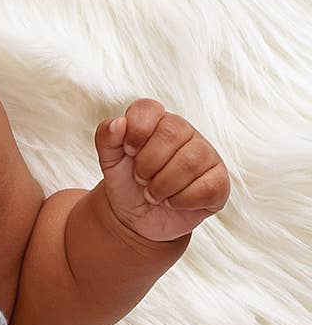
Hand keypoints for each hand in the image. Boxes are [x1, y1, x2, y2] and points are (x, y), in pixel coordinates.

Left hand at [95, 99, 229, 241]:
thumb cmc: (126, 181)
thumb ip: (106, 137)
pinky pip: (207, 187)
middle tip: (140, 179)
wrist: (135, 216)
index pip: (149, 108)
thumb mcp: (109, 160)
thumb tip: (118, 123)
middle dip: (147, 163)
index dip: (136, 131)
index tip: (128, 151)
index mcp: (158, 121)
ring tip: (153, 194)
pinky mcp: (218, 182)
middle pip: (171, 133)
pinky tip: (171, 202)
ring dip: (162, 185)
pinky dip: (181, 200)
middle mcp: (186, 133)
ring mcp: (206, 156)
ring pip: (190, 161)